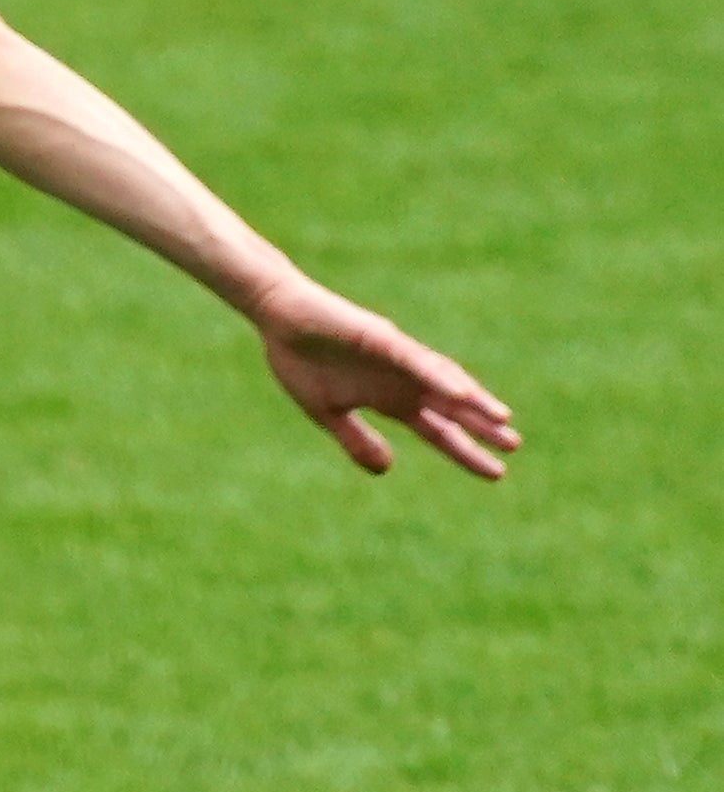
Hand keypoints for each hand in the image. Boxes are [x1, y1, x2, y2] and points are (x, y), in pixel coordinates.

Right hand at [251, 279, 517, 479]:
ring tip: (500, 419)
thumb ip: (357, 440)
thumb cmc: (300, 360)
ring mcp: (397, 357)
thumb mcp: (326, 413)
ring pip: (443, 381)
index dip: (465, 450)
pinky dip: (439, 377)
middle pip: (451, 407)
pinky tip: (460, 394)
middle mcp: (404, 379)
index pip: (438, 430)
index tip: (496, 472)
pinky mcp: (382, 338)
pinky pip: (416, 361)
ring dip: (471, 400)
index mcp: (391, 399)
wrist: (278, 318)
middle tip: (513, 446)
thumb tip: (386, 470)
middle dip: (481, 426)